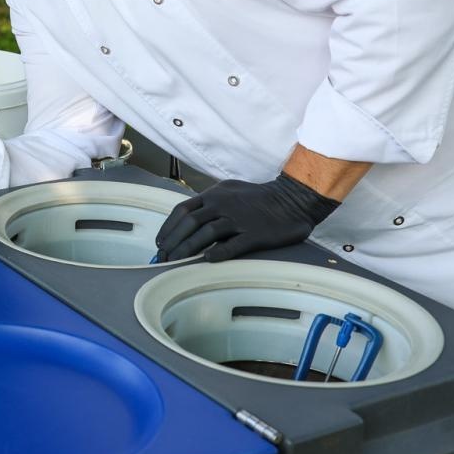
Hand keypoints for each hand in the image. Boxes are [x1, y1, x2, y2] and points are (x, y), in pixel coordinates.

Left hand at [154, 174, 340, 262]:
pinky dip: (217, 253)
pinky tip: (206, 261)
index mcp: (213, 194)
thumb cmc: (258, 198)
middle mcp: (222, 205)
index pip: (182, 210)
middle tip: (163, 258)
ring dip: (187, 249)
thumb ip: (208, 203)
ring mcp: (239, 219)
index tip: (160, 243)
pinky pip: (232, 245)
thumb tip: (187, 221)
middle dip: (172, 242)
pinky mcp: (255, 234)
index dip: (167, 228)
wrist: (292, 199)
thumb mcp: (228, 191)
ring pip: (205, 234)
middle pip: (189, 223)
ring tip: (175, 262)